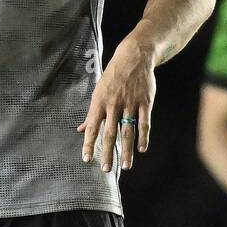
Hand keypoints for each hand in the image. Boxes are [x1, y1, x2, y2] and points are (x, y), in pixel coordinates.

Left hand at [77, 30, 155, 170]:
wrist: (134, 57)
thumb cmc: (113, 77)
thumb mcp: (98, 92)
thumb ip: (91, 114)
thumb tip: (80, 129)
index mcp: (99, 103)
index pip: (92, 128)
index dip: (88, 144)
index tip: (86, 159)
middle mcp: (114, 105)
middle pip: (110, 133)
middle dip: (108, 153)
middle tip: (106, 169)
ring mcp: (130, 104)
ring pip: (128, 131)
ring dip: (127, 150)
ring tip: (126, 166)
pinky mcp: (145, 102)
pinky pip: (144, 123)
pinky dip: (143, 137)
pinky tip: (142, 149)